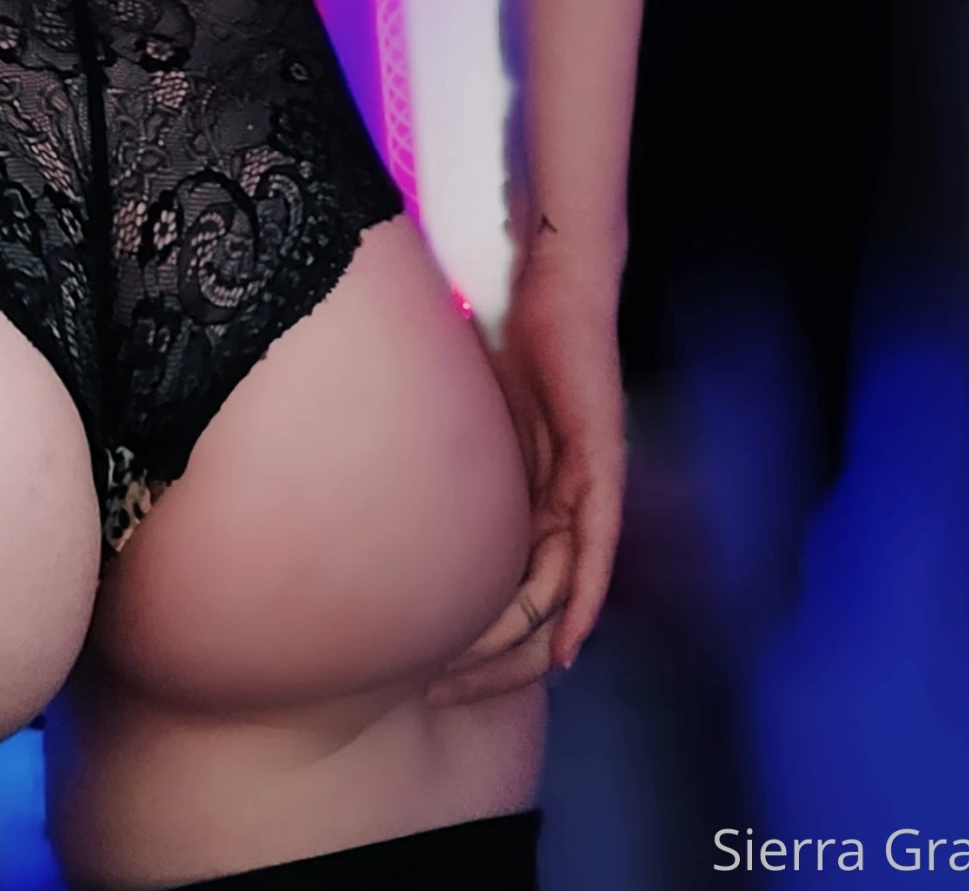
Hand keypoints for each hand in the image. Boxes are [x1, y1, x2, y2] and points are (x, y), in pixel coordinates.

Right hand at [425, 254, 626, 704]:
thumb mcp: (456, 402)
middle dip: (501, 648)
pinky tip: (568, 639)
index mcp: (524, 480)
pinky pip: (596, 542)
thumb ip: (434, 440)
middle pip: (539, 591)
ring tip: (505, 678)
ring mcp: (586, 478)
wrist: (553, 279)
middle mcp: (561, 490)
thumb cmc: (500, 328)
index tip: (433, 665)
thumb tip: (367, 456)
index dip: (474, 621)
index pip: (503, 569)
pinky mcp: (601, 461)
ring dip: (540, 633)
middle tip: (450, 689)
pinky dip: (586, 594)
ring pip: (567, 578)